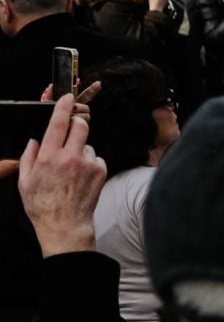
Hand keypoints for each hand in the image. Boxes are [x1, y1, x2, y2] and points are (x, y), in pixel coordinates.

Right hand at [19, 93, 105, 256]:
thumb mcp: (25, 181)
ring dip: (80, 150)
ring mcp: (87, 164)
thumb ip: (29, 157)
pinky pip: (95, 158)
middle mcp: (69, 157)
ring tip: (71, 170)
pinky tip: (80, 178)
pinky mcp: (100, 171)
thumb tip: (34, 140)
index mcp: (48, 157)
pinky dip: (89, 163)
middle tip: (71, 130)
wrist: (65, 225)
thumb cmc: (42, 205)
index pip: (58, 124)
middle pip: (80, 126)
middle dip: (77, 123)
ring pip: (87, 144)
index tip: (66, 97)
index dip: (63, 107)